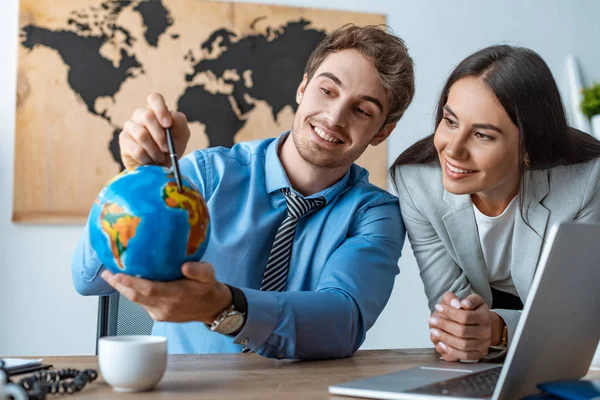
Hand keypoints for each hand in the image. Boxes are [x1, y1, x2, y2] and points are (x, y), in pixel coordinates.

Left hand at [100, 262, 231, 323]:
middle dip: (119, 285)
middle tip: (106, 272)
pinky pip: (142, 304)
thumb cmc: (207, 287)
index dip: (132, 283)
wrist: (211, 308)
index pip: (150, 289)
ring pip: (136, 301)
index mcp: (177, 295)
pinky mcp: (158, 316)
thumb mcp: (209, 274)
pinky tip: (126, 284)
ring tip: (110, 275)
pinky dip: (132, 293)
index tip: (118, 274)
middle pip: (136, 297)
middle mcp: (166, 306)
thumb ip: (199, 270)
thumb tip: (185, 266)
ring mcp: (160, 313)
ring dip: (123, 289)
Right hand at [119, 93, 189, 168]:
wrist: (159, 168)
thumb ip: (180, 123)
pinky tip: (149, 161)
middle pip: (147, 116)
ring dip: (154, 150)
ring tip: (160, 158)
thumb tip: (171, 116)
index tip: (167, 124)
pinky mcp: (124, 140)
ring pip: (141, 134)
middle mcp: (141, 115)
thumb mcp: (181, 136)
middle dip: (160, 136)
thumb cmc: (171, 148)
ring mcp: (130, 126)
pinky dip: (146, 157)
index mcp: (156, 111)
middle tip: (167, 148)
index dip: (160, 109)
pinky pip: (135, 148)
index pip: (154, 98)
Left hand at [428, 292, 494, 360]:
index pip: (465, 316)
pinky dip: (451, 350)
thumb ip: (466, 300)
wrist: (485, 325)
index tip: (438, 307)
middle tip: (431, 320)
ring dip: (445, 338)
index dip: (449, 312)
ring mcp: (483, 344)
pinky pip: (464, 355)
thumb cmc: (476, 311)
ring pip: (462, 344)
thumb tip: (456, 303)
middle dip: (444, 325)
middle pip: (462, 331)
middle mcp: (486, 332)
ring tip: (434, 331)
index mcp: (485, 317)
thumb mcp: (473, 300)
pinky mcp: (479, 354)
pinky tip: (441, 344)